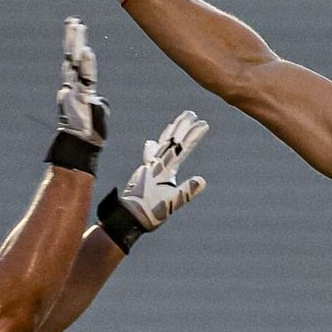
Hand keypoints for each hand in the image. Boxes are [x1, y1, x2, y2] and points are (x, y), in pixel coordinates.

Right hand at [57, 17, 107, 145]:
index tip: (78, 29)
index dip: (78, 46)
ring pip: (75, 63)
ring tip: (77, 27)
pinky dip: (86, 65)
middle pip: (73, 58)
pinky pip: (83, 79)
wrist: (81, 147)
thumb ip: (97, 105)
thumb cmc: (89, 133)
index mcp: (79, 88)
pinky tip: (88, 51)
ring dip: (76, 45)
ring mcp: (75, 90)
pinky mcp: (79, 98)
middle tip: (73, 21)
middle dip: (73, 39)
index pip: (79, 63)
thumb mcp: (96, 115)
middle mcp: (74, 86)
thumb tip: (99, 102)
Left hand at [120, 110, 208, 229]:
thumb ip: (187, 191)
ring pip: (160, 144)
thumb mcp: (172, 202)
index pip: (181, 148)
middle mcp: (155, 164)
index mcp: (163, 170)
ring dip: (169, 132)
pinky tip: (152, 142)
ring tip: (176, 122)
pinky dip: (153, 146)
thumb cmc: (151, 212)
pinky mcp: (143, 173)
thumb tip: (202, 180)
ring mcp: (148, 167)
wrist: (128, 218)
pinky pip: (150, 154)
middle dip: (182, 127)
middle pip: (170, 141)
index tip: (203, 124)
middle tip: (192, 114)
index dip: (193, 136)